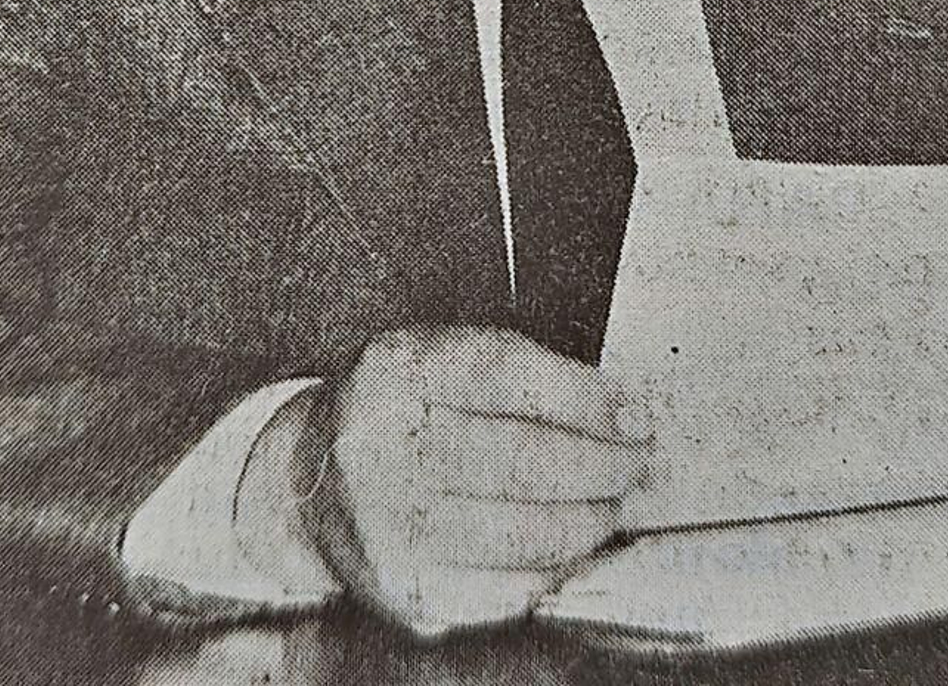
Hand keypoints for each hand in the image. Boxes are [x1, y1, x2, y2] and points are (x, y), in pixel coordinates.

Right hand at [296, 325, 652, 637]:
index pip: (506, 378)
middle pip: (521, 462)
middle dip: (601, 464)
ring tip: (611, 503)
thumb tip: (616, 411)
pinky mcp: (405, 591)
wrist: (312, 480)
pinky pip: (506, 587)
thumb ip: (517, 373)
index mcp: (395, 371)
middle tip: (636, 461)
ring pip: (521, 532)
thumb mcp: (438, 356)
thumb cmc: (398, 410)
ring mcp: (388, 529)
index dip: (583, 398)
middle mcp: (381, 449)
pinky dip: (552, 566)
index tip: (634, 413)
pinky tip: (568, 544)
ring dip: (588, 520)